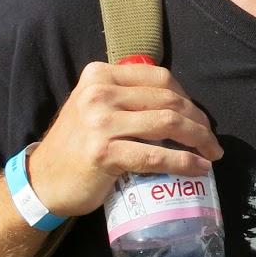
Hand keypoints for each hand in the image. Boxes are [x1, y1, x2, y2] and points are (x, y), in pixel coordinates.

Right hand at [25, 59, 222, 216]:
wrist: (44, 181)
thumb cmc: (77, 146)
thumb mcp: (96, 107)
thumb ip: (127, 97)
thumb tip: (180, 105)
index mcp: (100, 75)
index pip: (160, 78)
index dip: (189, 98)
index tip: (200, 118)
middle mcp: (99, 93)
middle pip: (169, 100)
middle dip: (199, 121)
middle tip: (212, 141)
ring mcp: (100, 122)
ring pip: (168, 123)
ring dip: (199, 140)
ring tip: (211, 153)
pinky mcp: (104, 153)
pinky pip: (156, 155)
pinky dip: (184, 162)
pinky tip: (199, 168)